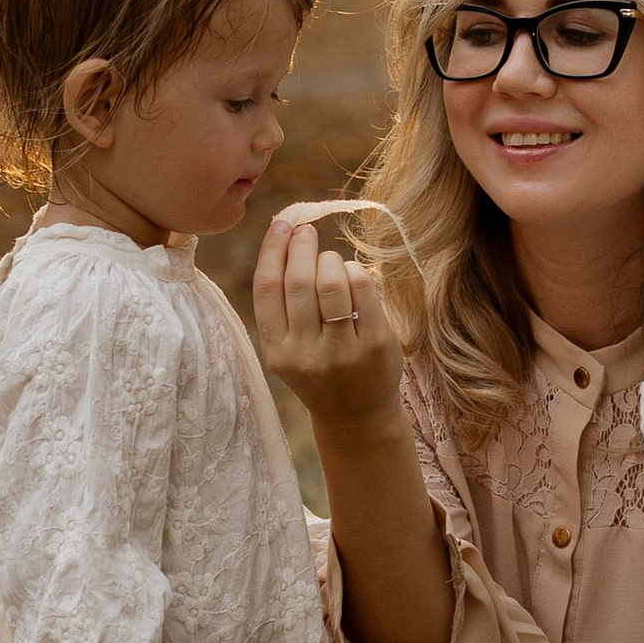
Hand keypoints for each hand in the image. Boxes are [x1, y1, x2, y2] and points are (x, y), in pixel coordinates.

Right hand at [254, 207, 403, 431]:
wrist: (357, 416)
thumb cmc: (319, 369)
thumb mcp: (289, 348)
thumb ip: (284, 305)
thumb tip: (286, 237)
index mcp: (277, 352)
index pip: (267, 289)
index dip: (272, 250)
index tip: (281, 226)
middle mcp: (306, 353)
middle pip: (299, 281)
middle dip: (302, 247)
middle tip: (306, 232)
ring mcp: (343, 351)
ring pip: (332, 282)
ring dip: (330, 260)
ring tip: (330, 261)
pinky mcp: (376, 345)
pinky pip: (363, 290)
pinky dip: (355, 272)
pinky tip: (352, 275)